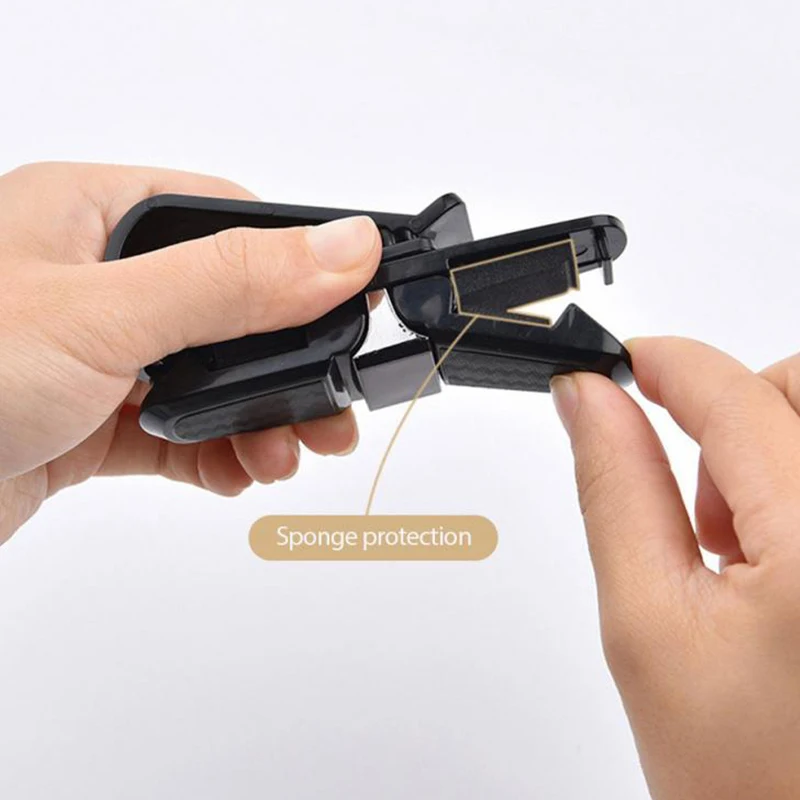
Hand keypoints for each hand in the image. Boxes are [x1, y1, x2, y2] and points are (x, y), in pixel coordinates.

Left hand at [0, 162, 380, 543]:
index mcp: (92, 217)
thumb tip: (340, 247)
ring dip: (260, 418)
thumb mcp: (102, 316)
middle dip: (289, 362)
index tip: (352, 303)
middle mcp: (97, 283)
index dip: (298, 261)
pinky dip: (218, 453)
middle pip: (230, 310)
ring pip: (210, 378)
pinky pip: (178, 431)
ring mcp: (96, 356)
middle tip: (334, 404)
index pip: (228, 220)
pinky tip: (240, 472)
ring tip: (290, 453)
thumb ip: (229, 282)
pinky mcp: (89, 422)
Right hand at [552, 337, 799, 798]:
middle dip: (736, 412)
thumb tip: (590, 401)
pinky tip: (785, 557)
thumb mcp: (648, 624)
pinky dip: (798, 479)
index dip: (667, 365)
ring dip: (769, 450)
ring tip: (741, 550)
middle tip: (698, 497)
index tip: (622, 360)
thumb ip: (616, 490)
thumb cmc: (749, 780)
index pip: (736, 402)